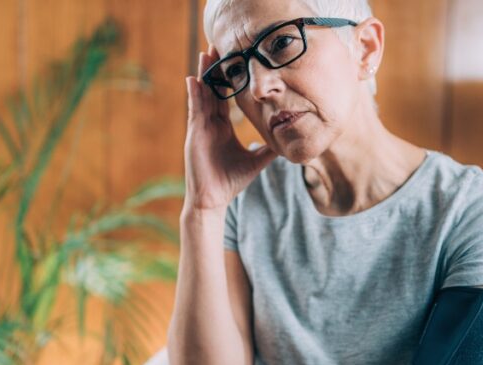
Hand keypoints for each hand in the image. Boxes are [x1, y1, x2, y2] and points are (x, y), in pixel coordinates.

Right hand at [183, 47, 275, 212]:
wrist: (214, 199)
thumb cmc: (230, 181)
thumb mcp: (256, 161)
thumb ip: (269, 149)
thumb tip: (288, 140)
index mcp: (222, 127)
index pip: (226, 97)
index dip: (230, 79)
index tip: (236, 61)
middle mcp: (210, 123)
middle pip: (213, 90)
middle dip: (216, 69)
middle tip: (219, 46)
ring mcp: (201, 127)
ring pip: (203, 95)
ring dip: (205, 74)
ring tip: (207, 53)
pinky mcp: (195, 134)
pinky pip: (194, 110)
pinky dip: (195, 94)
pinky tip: (194, 79)